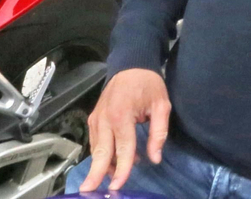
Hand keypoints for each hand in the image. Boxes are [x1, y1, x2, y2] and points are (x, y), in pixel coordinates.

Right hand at [80, 69, 170, 191]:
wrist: (131, 64)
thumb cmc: (148, 84)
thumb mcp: (161, 105)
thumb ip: (158, 133)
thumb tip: (155, 158)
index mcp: (121, 114)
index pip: (123, 148)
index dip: (122, 169)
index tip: (118, 186)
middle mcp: (104, 118)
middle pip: (101, 152)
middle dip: (95, 173)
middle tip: (89, 191)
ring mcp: (96, 118)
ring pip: (97, 149)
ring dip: (103, 165)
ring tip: (112, 179)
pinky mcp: (93, 118)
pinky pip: (95, 141)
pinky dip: (102, 154)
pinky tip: (113, 162)